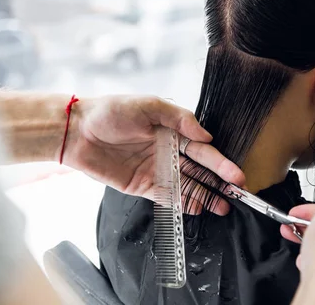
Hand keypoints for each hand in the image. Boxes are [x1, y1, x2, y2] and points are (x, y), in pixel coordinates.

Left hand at [61, 96, 244, 214]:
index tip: (235, 175)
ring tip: (223, 207)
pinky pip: (167, 196)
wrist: (77, 132)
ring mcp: (157, 170)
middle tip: (237, 194)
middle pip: (200, 170)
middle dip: (219, 182)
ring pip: (187, 185)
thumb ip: (179, 119)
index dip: (220, 163)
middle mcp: (169, 151)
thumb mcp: (149, 106)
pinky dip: (183, 203)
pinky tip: (198, 209)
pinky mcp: (143, 186)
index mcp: (173, 131)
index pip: (203, 149)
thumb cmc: (111, 112)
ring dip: (205, 195)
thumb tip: (206, 136)